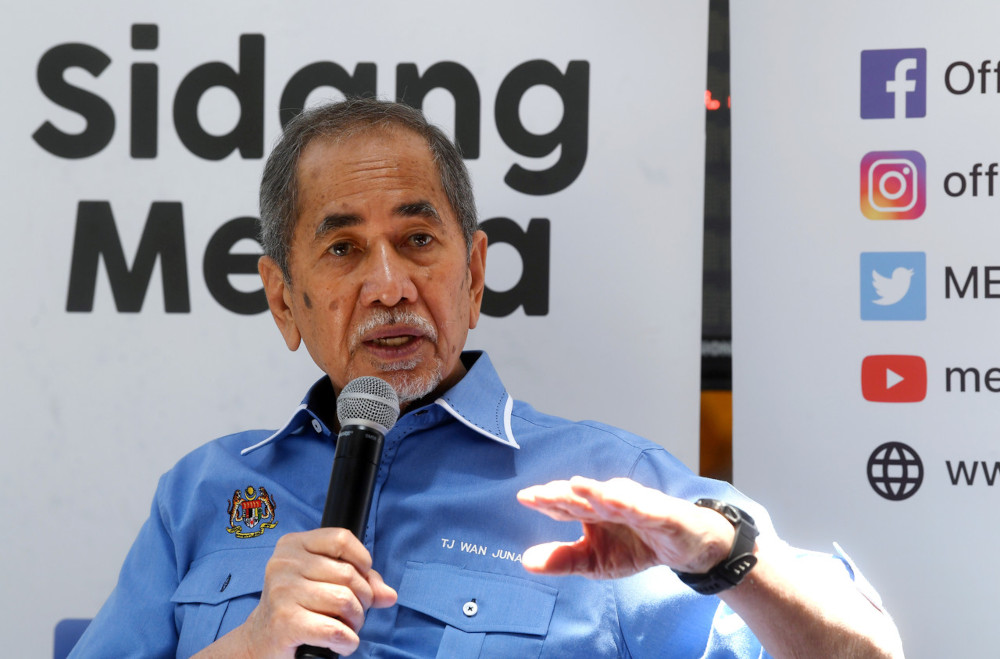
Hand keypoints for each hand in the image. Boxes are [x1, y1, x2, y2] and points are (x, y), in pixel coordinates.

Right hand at [211, 528, 396, 657]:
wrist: (261, 640)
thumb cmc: (298, 606)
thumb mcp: (325, 582)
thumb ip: (360, 581)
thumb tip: (389, 595)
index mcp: (293, 545)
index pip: (341, 539)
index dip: (362, 560)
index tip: (362, 578)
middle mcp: (284, 564)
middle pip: (348, 574)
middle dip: (363, 599)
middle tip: (354, 614)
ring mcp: (282, 592)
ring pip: (345, 601)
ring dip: (356, 622)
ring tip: (347, 628)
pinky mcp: (284, 622)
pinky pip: (335, 630)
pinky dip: (347, 642)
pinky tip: (341, 644)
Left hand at [517, 476, 736, 578]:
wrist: (685, 549)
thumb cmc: (636, 547)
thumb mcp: (595, 562)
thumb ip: (563, 559)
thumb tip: (525, 561)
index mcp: (592, 511)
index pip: (565, 504)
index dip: (545, 500)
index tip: (524, 497)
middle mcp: (610, 501)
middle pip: (583, 497)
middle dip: (561, 494)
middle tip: (538, 494)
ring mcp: (635, 504)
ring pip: (611, 497)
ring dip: (594, 491)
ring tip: (573, 485)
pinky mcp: (660, 512)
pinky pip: (644, 508)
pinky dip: (630, 502)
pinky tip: (615, 499)